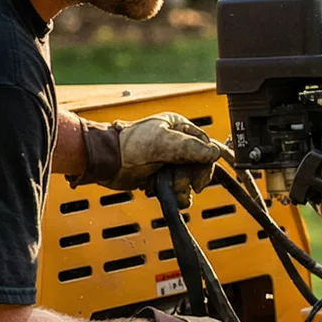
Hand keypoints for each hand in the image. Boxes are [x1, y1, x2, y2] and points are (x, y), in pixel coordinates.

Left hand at [74, 113, 225, 206]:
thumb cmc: (129, 146)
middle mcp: (177, 142)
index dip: (205, 164)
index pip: (206, 146)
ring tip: (169, 188)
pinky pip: (180, 188)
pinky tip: (167, 193)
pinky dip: (176, 194)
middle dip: (190, 178)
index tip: (200, 179)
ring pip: (190, 179)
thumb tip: (214, 153)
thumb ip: (191, 147)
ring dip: (182, 188)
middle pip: (199, 165)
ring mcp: (170, 160)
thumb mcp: (164, 142)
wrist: (106, 162)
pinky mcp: (163, 175)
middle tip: (180, 184)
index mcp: (179, 127)